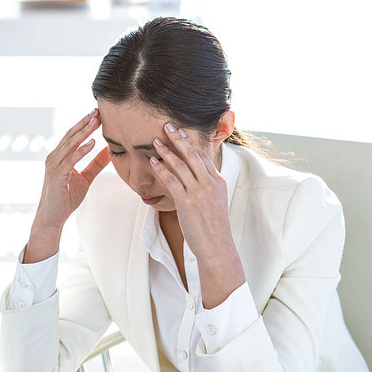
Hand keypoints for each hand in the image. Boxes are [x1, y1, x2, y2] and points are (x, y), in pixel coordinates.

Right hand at [24, 111, 109, 262]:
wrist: (52, 218)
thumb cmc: (66, 198)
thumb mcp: (86, 178)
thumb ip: (96, 164)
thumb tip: (110, 151)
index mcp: (60, 156)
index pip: (73, 136)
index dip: (84, 125)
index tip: (98, 114)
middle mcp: (54, 157)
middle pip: (70, 135)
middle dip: (84, 123)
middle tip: (97, 111)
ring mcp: (53, 165)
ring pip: (70, 144)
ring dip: (84, 132)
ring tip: (96, 121)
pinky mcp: (57, 175)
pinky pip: (70, 159)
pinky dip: (81, 150)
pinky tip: (92, 143)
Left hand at [151, 123, 231, 257]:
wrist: (216, 246)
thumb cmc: (214, 227)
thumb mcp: (216, 202)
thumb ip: (208, 187)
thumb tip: (197, 178)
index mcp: (218, 182)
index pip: (203, 156)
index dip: (191, 142)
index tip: (181, 132)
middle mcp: (210, 184)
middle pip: (192, 154)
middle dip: (179, 138)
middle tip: (167, 126)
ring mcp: (199, 192)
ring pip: (181, 165)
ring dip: (166, 151)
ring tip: (155, 141)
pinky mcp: (187, 202)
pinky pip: (172, 180)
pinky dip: (162, 169)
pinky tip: (153, 162)